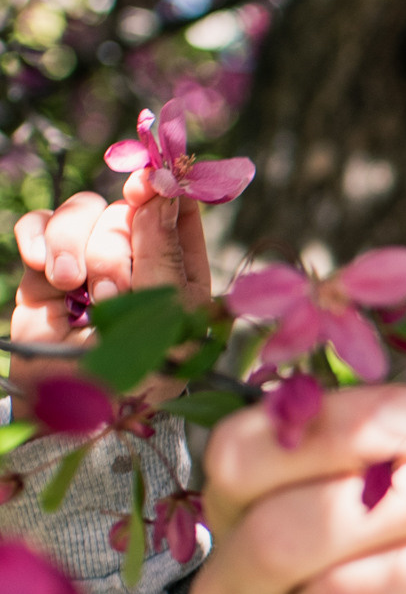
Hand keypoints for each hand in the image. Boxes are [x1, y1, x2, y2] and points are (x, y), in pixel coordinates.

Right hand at [11, 179, 214, 387]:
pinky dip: (37, 237)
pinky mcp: (46, 275)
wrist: (73, 412)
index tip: (148, 182)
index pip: (178, 210)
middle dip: (112, 246)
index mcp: (181, 273)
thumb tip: (162, 188)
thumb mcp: (166, 317)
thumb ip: (162, 251)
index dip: (164, 188)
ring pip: (81, 212)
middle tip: (110, 292)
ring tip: (71, 286)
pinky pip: (38, 226)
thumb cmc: (138, 376)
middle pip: (123, 209)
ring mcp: (90, 266)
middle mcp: (137, 263)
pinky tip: (43, 269)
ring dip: (73, 244)